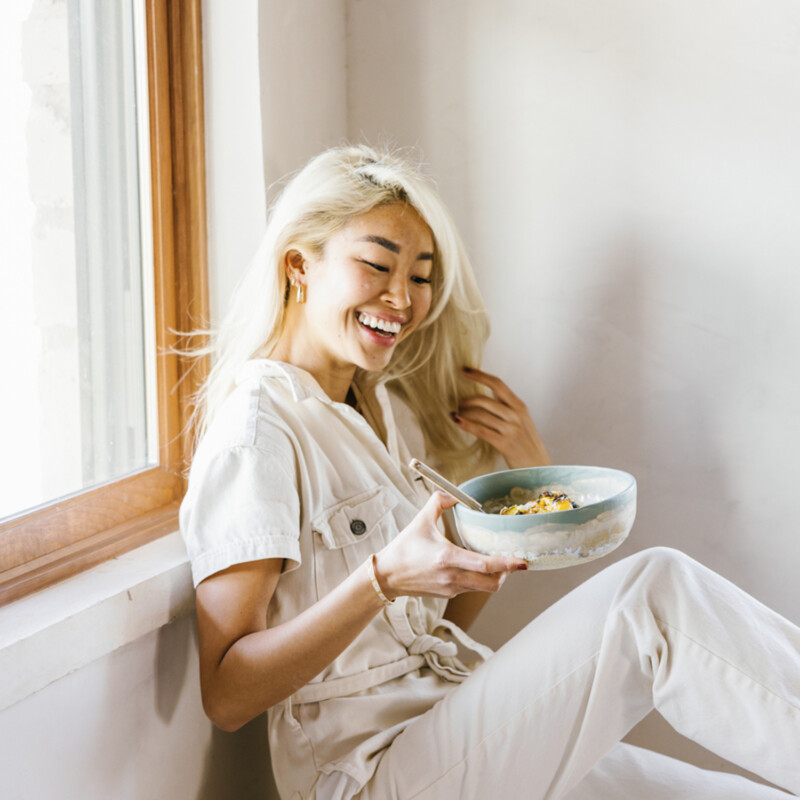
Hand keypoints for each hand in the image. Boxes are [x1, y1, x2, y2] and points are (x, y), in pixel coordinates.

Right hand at [375, 492, 526, 599]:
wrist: (387, 575)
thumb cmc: (404, 547)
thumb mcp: (421, 520)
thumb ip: (439, 502)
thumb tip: (455, 494)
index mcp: (447, 558)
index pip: (485, 565)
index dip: (507, 564)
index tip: (522, 562)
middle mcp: (452, 577)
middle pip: (491, 583)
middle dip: (506, 574)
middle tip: (511, 562)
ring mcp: (450, 589)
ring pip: (483, 588)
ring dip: (493, 577)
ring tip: (494, 563)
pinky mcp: (447, 595)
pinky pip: (470, 588)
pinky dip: (477, 579)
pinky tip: (473, 567)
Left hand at [452, 366, 550, 469]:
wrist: (539, 468)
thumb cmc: (526, 446)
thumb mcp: (521, 422)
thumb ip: (506, 409)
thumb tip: (483, 399)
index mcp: (519, 406)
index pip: (498, 384)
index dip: (480, 375)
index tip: (464, 370)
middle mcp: (516, 415)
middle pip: (484, 399)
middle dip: (466, 399)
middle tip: (457, 402)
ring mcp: (511, 429)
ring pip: (480, 414)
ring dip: (464, 412)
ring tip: (456, 414)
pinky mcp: (504, 443)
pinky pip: (480, 430)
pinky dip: (465, 424)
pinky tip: (456, 421)